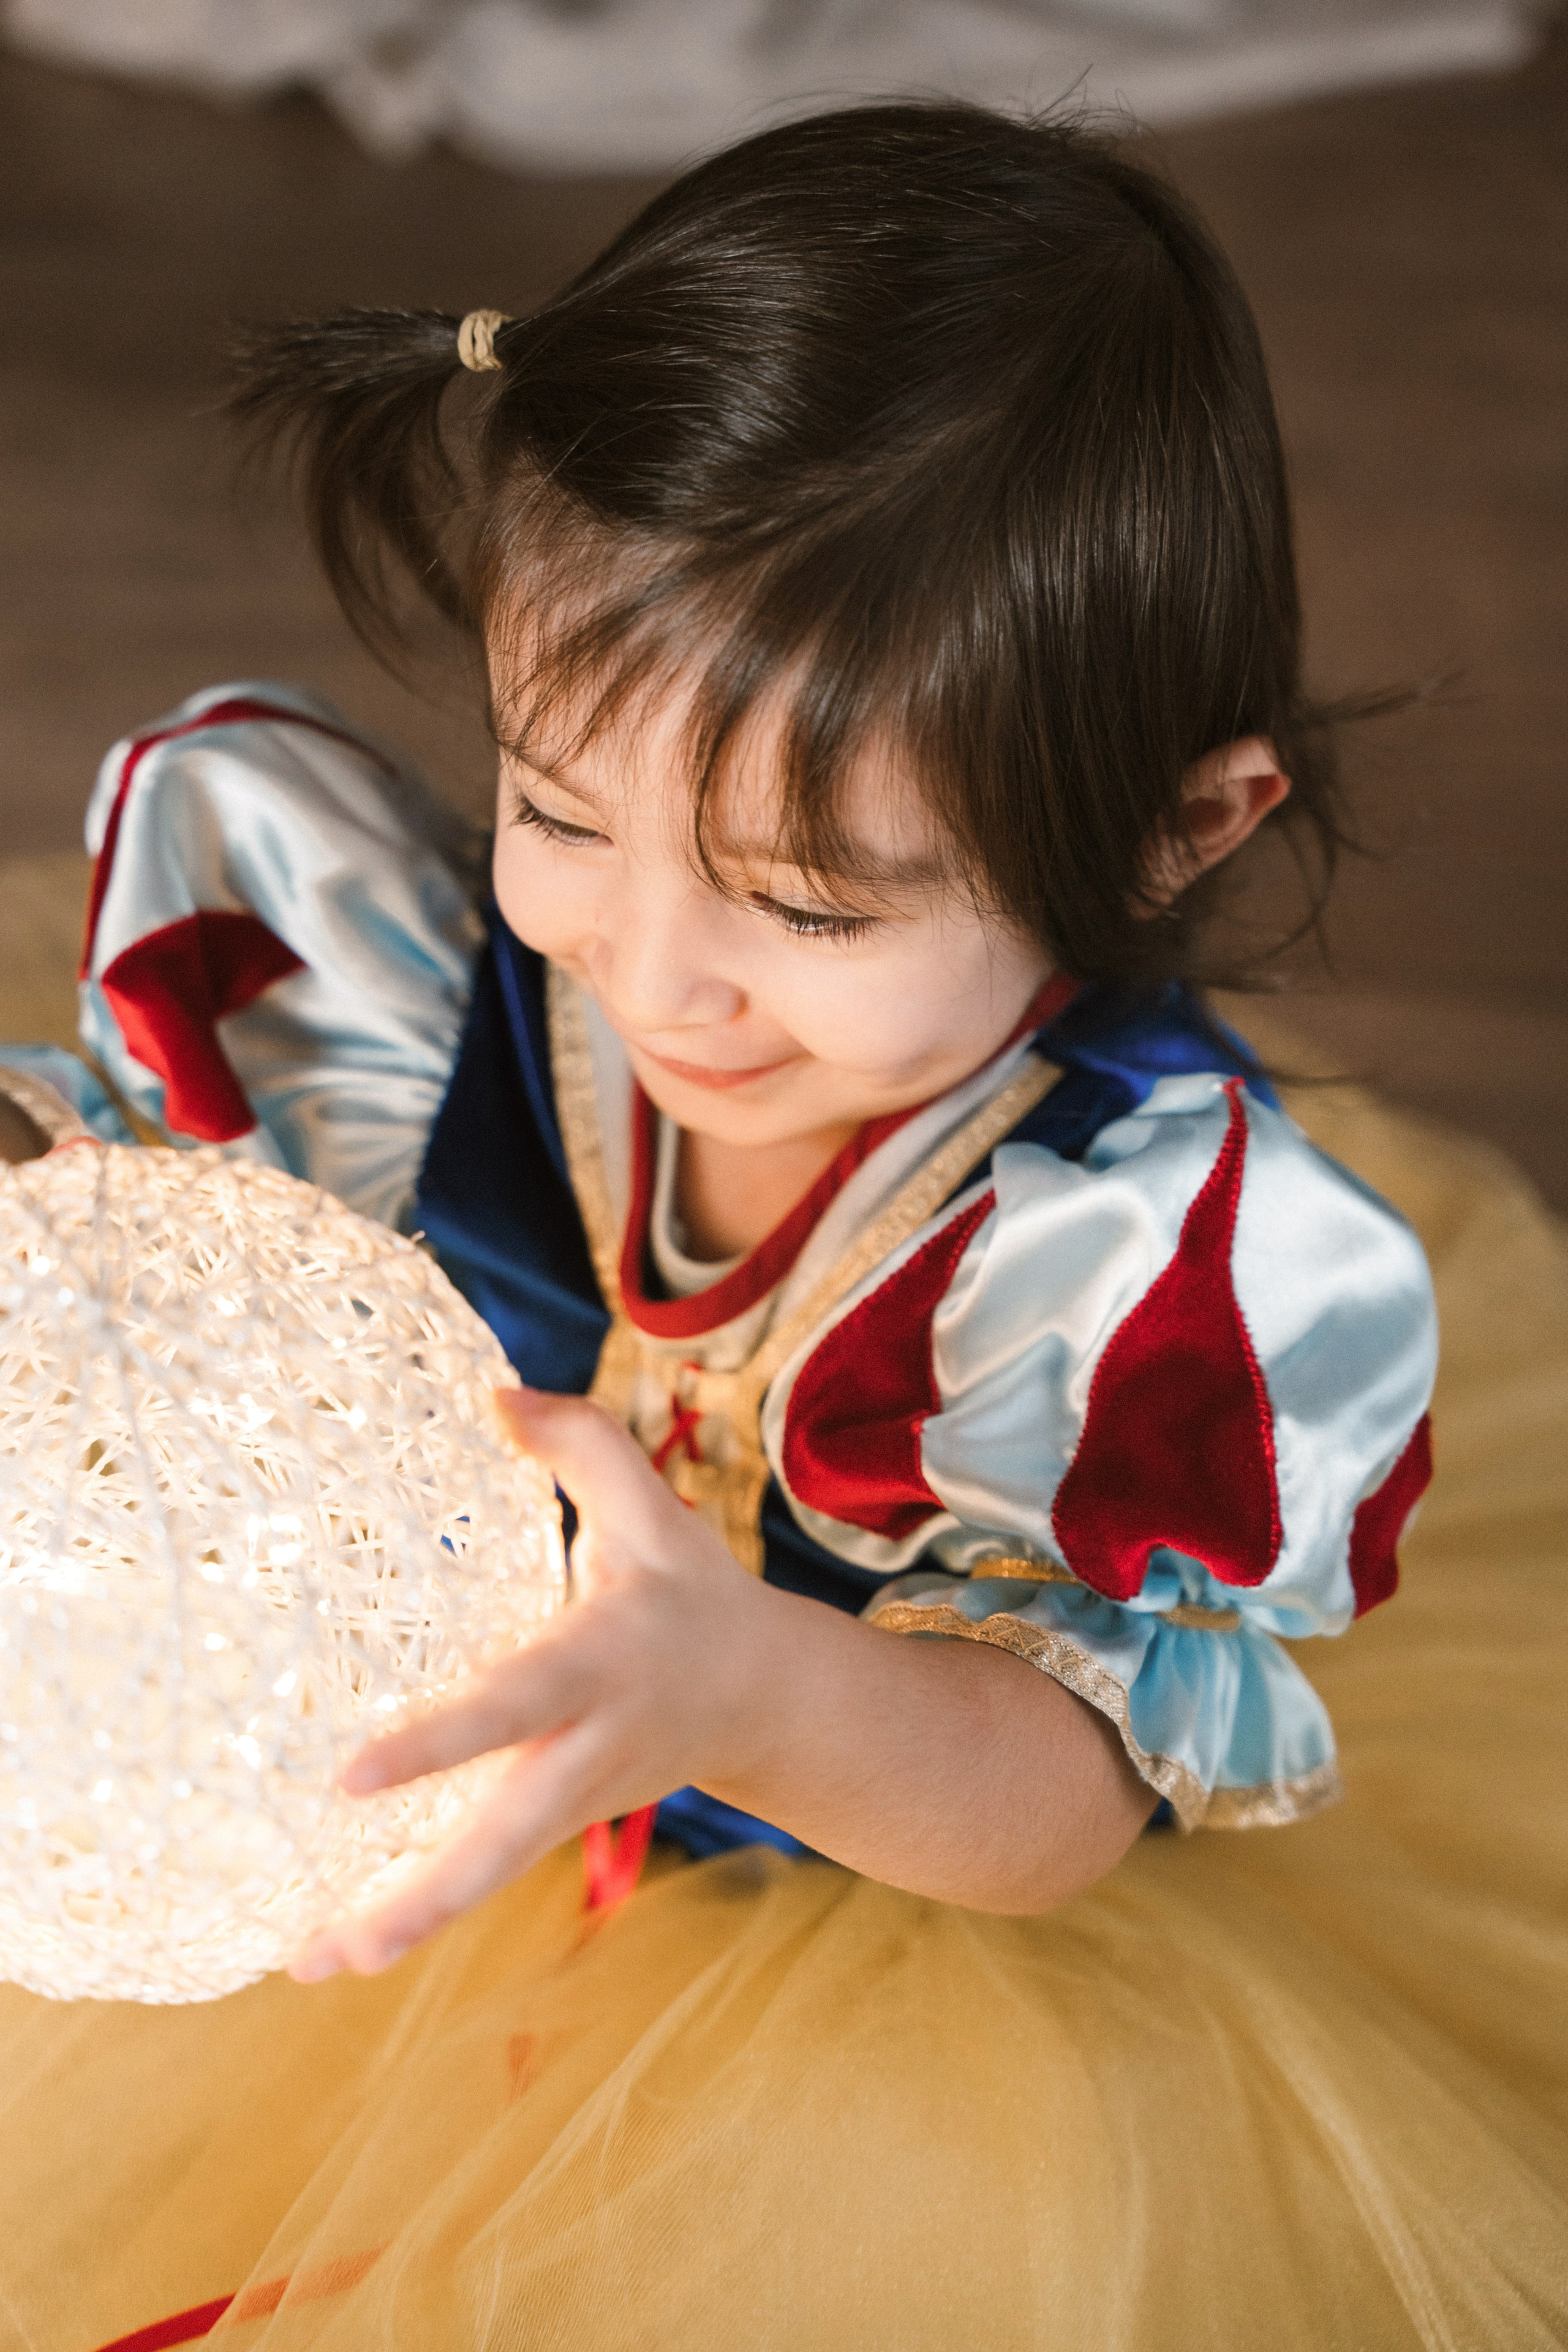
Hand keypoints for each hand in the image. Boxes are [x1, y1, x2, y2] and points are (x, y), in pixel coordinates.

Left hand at [289, 1386, 771, 1979]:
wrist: (771, 1700)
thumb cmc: (695, 1594)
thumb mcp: (655, 1511)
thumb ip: (584, 1444)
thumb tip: (493, 1392)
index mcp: (603, 1665)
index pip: (512, 1704)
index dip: (437, 1743)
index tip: (350, 1776)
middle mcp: (587, 1748)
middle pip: (506, 1836)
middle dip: (429, 1893)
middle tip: (346, 1945)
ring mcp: (574, 1800)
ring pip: (490, 1872)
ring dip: (409, 1923)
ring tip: (314, 1963)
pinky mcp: (557, 1824)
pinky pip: (483, 1870)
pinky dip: (417, 1911)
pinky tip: (334, 1947)